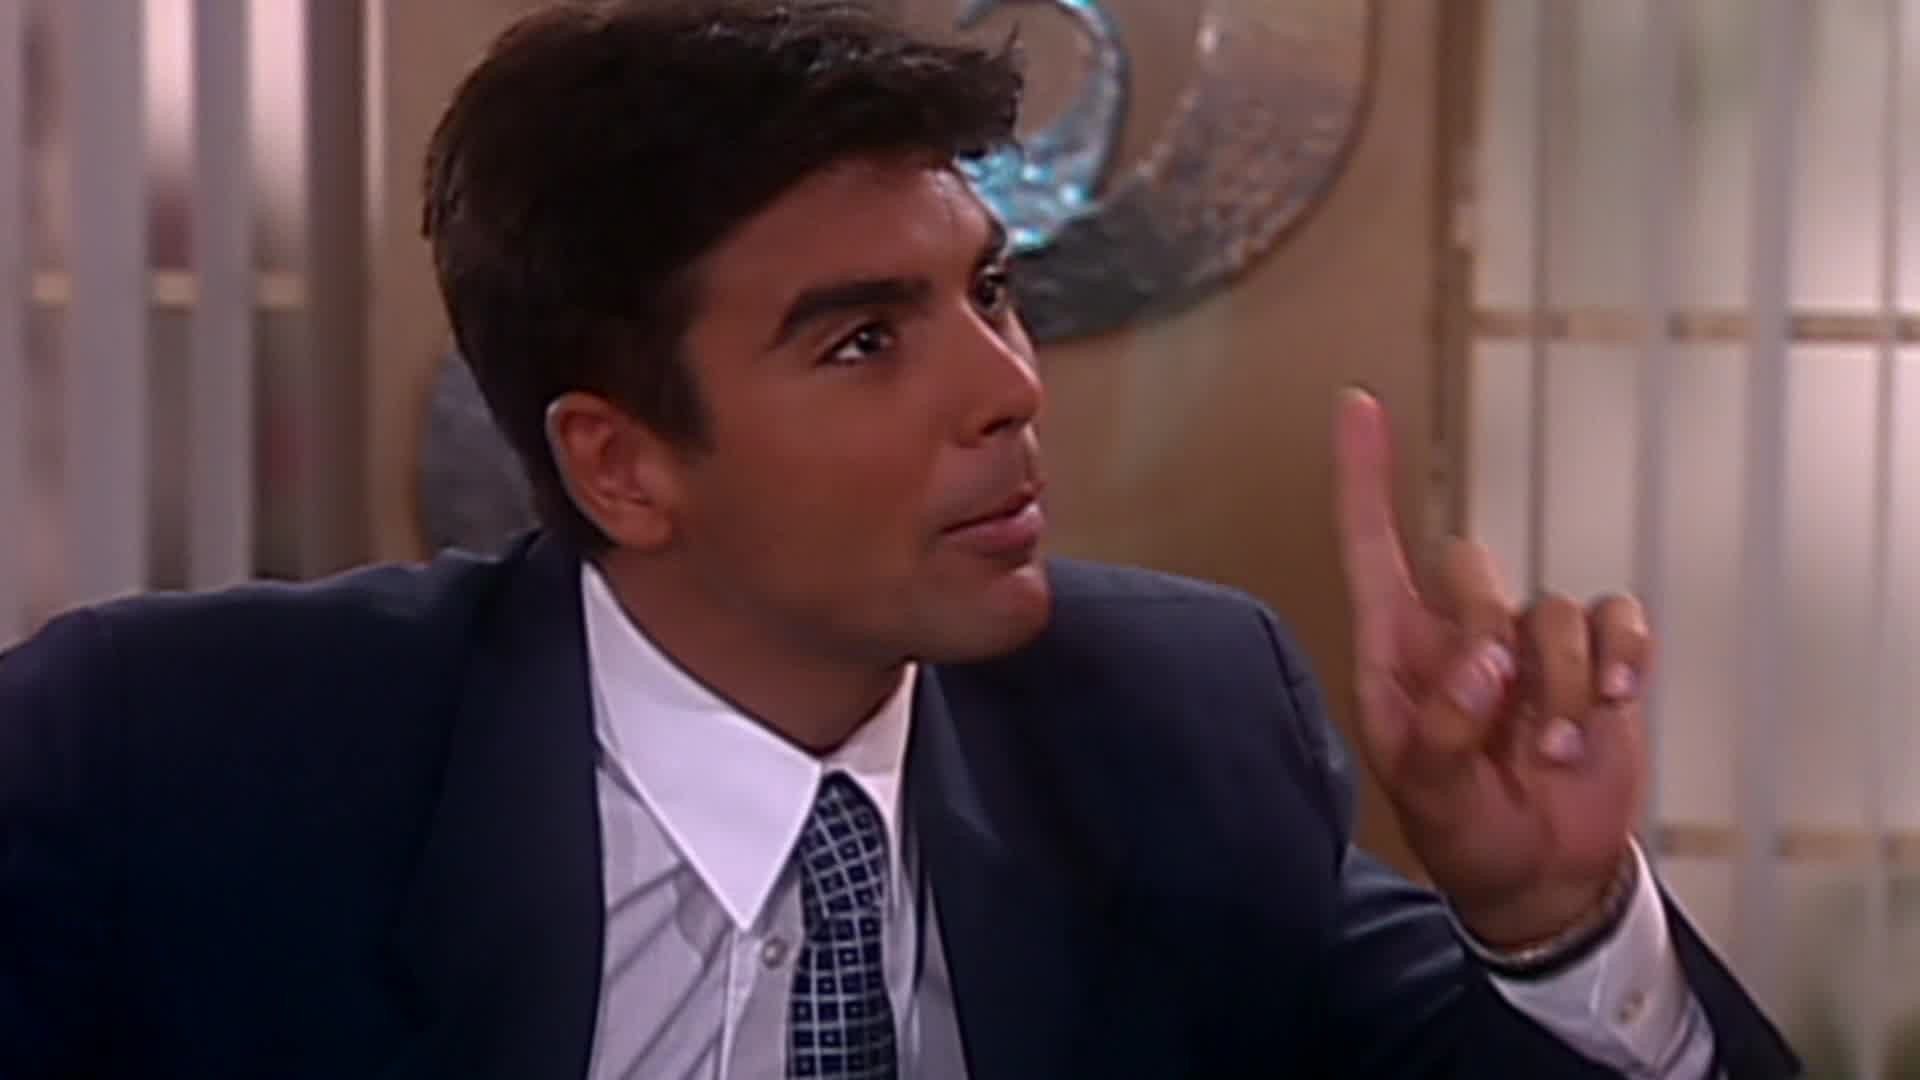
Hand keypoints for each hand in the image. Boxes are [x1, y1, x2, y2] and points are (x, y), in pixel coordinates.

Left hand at [1331, 389, 1651, 949]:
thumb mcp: (1431, 792)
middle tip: (1504, 715)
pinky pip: (1616, 617)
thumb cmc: (1465, 828)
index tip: (1356, 406)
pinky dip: (1623, 659)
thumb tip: (1485, 664)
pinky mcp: (1596, 660)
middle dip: (1491, 636)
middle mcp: (1460, 633)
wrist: (1542, 872)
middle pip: (1471, 566)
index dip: (1364, 477)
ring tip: (1548, 752)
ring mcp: (1530, 644)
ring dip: (1561, 686)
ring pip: (1552, 606)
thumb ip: (1445, 729)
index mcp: (1398, 651)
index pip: (1372, 546)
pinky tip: (1616, 706)